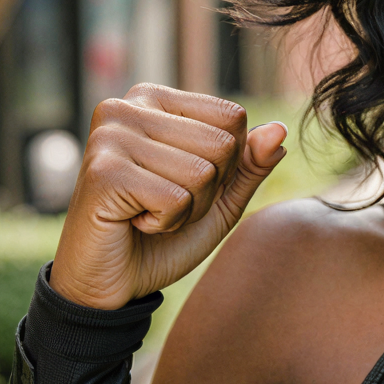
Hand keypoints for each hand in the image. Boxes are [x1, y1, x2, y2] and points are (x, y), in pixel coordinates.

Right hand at [48, 84, 288, 310]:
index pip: (232, 117)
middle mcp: (126, 106)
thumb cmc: (161, 236)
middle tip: (164, 204)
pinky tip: (134, 222)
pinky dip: (165, 223)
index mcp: (154, 100)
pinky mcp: (103, 171)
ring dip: (186, 209)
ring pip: (202, 172)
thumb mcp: (219, 200)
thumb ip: (250, 165)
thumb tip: (280, 131)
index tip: (184, 183)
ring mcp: (111, 136)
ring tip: (148, 213)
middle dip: (207, 191)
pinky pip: (175, 198)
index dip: (227, 165)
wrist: (107, 283)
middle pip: (222, 144)